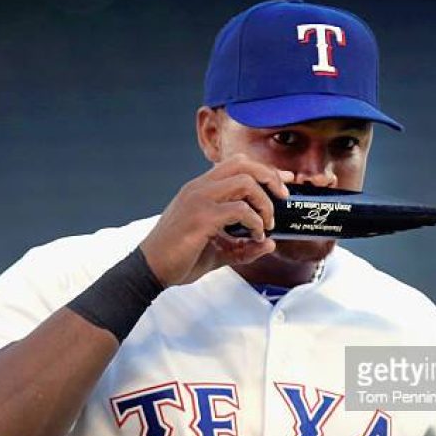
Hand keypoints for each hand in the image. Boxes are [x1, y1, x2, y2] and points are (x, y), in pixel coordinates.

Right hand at [140, 154, 291, 285]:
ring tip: (267, 224)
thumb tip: (271, 245)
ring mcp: (199, 200)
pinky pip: (240, 210)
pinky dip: (255, 222)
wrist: (149, 270)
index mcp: (200, 189)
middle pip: (244, 164)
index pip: (236, 164)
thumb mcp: (218, 251)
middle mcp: (199, 188)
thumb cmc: (179, 258)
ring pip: (245, 183)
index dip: (264, 169)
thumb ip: (243, 247)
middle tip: (284, 197)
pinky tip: (256, 236)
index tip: (285, 179)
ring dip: (264, 203)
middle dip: (270, 176)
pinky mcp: (201, 218)